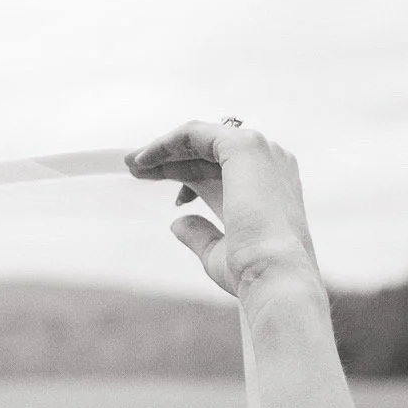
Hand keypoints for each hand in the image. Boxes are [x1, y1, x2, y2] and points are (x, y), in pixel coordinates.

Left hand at [125, 121, 319, 298]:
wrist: (273, 274)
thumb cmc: (251, 271)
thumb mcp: (219, 251)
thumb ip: (200, 234)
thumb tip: (178, 224)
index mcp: (270, 186)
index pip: (220, 167)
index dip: (183, 172)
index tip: (151, 179)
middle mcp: (270, 163)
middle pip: (209, 151)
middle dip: (170, 158)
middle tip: (135, 167)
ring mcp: (261, 151)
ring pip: (202, 138)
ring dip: (165, 149)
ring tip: (133, 164)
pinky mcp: (244, 145)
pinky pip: (197, 133)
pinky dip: (168, 142)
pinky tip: (145, 159)